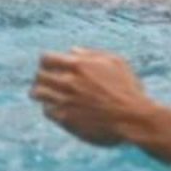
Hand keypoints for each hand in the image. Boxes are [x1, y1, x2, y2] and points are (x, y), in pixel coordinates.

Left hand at [30, 47, 154, 146]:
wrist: (132, 118)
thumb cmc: (128, 89)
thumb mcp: (116, 63)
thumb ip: (92, 54)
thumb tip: (72, 51)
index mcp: (80, 65)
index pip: (46, 59)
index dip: (47, 62)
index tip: (52, 67)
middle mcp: (69, 82)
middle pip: (38, 76)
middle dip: (43, 77)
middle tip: (51, 82)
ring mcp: (65, 101)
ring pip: (37, 93)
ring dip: (43, 93)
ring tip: (51, 95)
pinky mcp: (65, 119)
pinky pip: (47, 110)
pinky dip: (51, 108)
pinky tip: (62, 108)